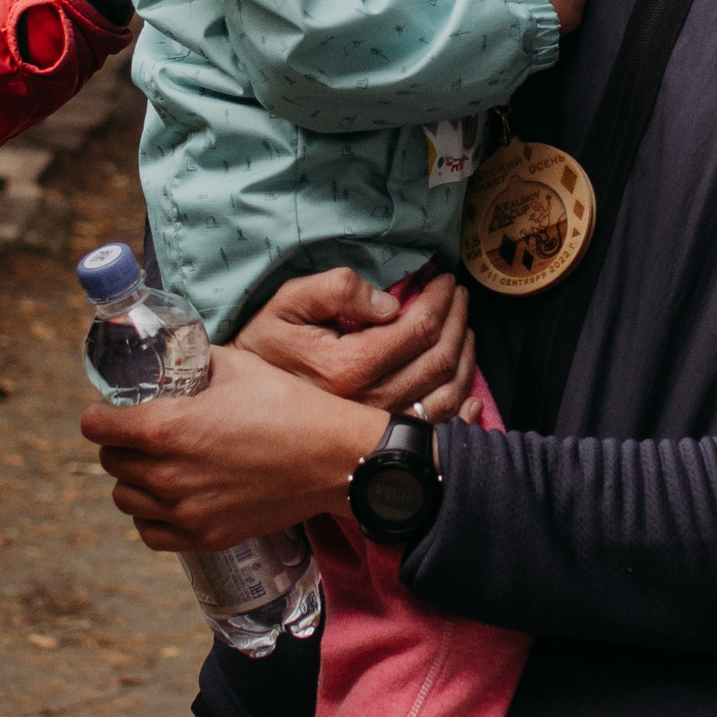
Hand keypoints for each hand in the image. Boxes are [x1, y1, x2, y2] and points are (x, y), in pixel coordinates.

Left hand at [82, 341, 381, 547]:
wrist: (332, 457)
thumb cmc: (287, 406)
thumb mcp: (236, 366)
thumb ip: (193, 363)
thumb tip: (175, 359)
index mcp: (163, 427)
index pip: (95, 427)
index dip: (101, 415)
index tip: (113, 412)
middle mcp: (165, 474)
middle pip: (110, 462)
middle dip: (120, 444)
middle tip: (144, 435)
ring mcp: (184, 510)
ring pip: (125, 498)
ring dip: (134, 480)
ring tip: (157, 466)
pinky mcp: (205, 536)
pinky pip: (151, 533)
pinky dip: (152, 516)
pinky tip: (169, 499)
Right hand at [237, 264, 477, 419]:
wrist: (244, 401)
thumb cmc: (265, 345)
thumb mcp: (287, 303)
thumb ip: (336, 290)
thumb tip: (389, 302)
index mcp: (350, 367)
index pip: (418, 327)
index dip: (439, 297)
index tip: (443, 277)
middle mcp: (370, 402)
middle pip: (439, 358)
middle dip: (456, 318)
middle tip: (456, 293)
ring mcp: (378, 425)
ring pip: (447, 394)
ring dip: (464, 355)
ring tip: (462, 325)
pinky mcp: (381, 439)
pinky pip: (438, 427)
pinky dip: (464, 407)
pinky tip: (472, 390)